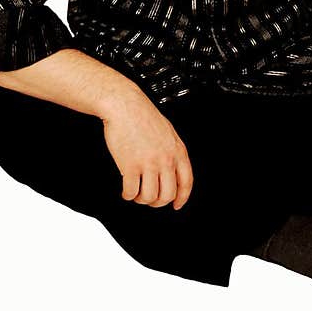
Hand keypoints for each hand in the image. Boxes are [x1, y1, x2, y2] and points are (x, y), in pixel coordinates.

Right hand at [102, 91, 193, 208]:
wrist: (124, 106)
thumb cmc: (143, 115)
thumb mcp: (168, 132)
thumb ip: (172, 151)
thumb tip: (172, 170)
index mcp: (178, 151)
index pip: (186, 183)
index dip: (182, 198)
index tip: (176, 204)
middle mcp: (165, 160)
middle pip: (167, 195)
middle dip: (158, 202)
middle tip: (150, 199)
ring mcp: (148, 164)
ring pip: (149, 197)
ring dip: (141, 199)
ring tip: (136, 193)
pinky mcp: (130, 166)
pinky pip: (131, 191)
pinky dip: (128, 195)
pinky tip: (126, 190)